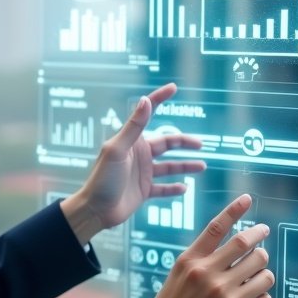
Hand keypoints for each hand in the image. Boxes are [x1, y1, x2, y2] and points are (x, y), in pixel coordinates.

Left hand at [60, 83, 204, 245]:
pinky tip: (185, 188)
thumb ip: (134, 127)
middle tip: (201, 144)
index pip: (148, 114)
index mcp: (132, 141)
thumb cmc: (102, 178)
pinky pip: (163, 188)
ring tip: (202, 166)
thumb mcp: (118, 150)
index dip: (159, 99)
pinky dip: (174, 188)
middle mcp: (139, 155)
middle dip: (184, 143)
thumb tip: (145, 100)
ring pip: (170, 166)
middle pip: (167, 144)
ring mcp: (142, 173)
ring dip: (185, 166)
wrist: (95, 209)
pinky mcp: (143, 191)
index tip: (173, 87)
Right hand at [134, 194, 274, 297]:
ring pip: (265, 274)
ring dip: (264, 272)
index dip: (235, 209)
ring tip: (255, 275)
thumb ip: (205, 254)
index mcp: (193, 262)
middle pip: (251, 249)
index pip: (217, 227)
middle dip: (261, 242)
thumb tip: (242, 241)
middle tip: (262, 242)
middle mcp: (210, 277)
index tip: (248, 198)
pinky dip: (261, 296)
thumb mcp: (180, 271)